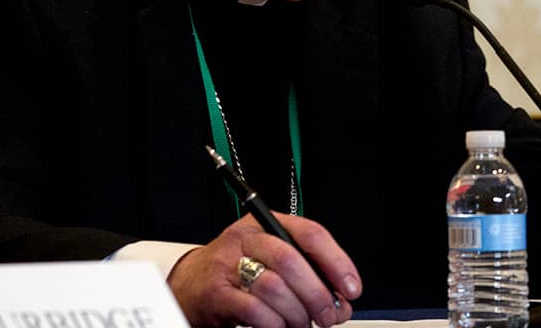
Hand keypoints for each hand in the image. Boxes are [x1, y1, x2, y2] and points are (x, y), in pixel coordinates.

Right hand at [167, 213, 362, 326]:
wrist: (189, 286)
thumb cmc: (236, 271)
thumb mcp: (271, 260)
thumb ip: (306, 273)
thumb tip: (342, 302)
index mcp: (266, 224)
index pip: (310, 233)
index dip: (337, 262)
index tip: (351, 288)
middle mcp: (246, 239)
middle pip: (292, 261)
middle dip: (318, 294)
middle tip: (328, 315)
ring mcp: (227, 265)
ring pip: (275, 287)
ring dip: (297, 314)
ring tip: (302, 325)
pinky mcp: (215, 294)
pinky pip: (254, 311)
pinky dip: (275, 324)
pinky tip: (279, 327)